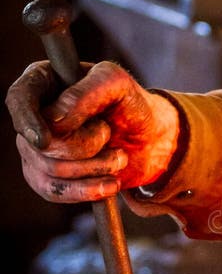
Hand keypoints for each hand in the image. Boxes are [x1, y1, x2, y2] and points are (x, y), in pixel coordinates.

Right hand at [5, 60, 179, 202]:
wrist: (150, 140)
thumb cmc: (130, 104)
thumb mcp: (118, 85)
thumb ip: (88, 92)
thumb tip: (54, 121)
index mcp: (45, 82)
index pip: (19, 98)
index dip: (27, 120)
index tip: (44, 140)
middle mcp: (34, 115)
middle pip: (41, 143)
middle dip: (86, 145)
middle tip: (109, 133)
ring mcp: (37, 147)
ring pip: (50, 170)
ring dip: (95, 167)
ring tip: (118, 156)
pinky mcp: (47, 176)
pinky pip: (53, 192)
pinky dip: (87, 191)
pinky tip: (110, 184)